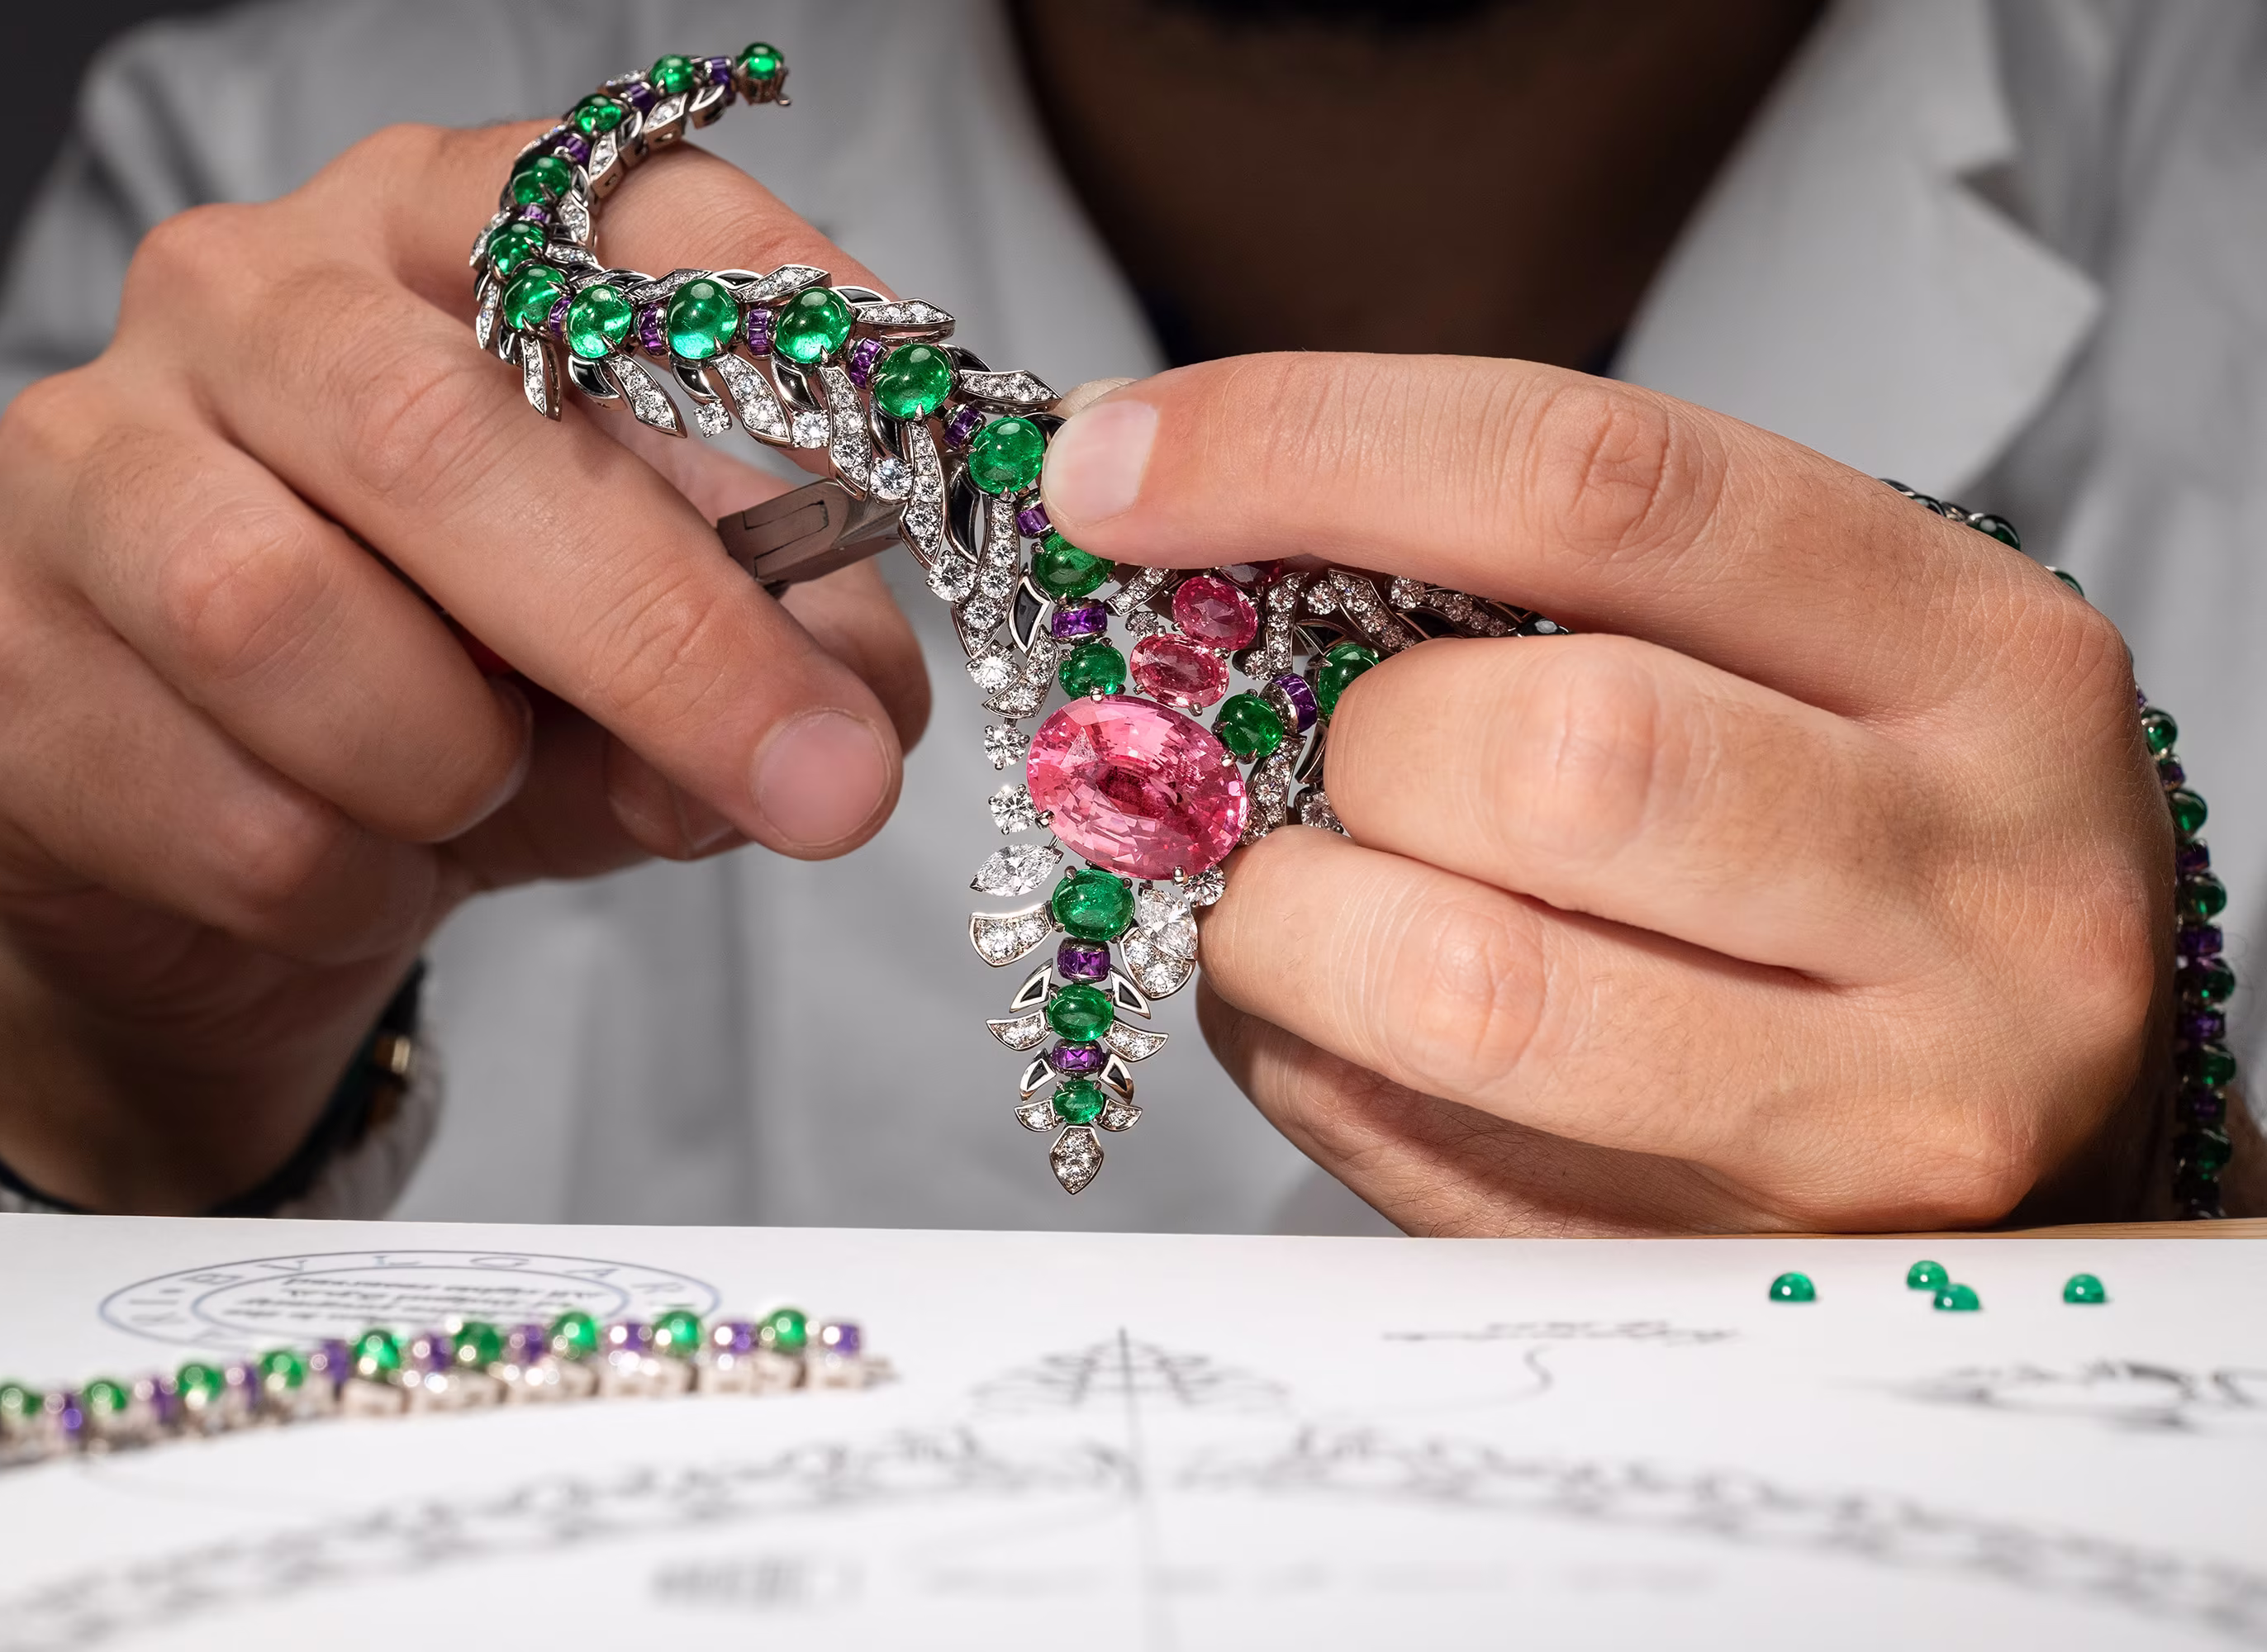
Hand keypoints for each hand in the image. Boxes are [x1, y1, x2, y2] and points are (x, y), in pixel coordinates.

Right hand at [0, 126, 927, 1211]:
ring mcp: (81, 468)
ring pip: (292, 627)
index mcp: (428, 243)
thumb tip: (840, 731)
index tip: (927, 446)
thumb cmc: (466, 699)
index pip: (608, 214)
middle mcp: (237, 304)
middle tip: (821, 786)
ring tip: (470, 793)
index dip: (781, 315)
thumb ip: (768, 668)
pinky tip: (350, 857)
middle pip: (438, 435)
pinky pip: (225, 810)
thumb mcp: (652, 668)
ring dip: (452, 768)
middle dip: (662, 638)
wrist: (218, 859)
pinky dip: (348, 880)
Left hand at [1041, 354, 2232, 1232]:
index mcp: (1980, 655)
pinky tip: (1341, 1015)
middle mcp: (1972, 886)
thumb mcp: (1792, 641)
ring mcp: (1875, 1112)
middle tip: (1317, 756)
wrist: (2044, 1108)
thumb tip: (1169, 517)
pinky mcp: (1739, 1267)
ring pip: (1467, 990)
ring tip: (1293, 891)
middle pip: (1550, 757)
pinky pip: (1418, 1150)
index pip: (1602, 486)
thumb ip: (1536, 572)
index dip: (1313, 449)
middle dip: (1346, 746)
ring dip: (1285, 923)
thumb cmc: (1862, 827)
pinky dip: (1306, 1057)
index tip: (1116, 469)